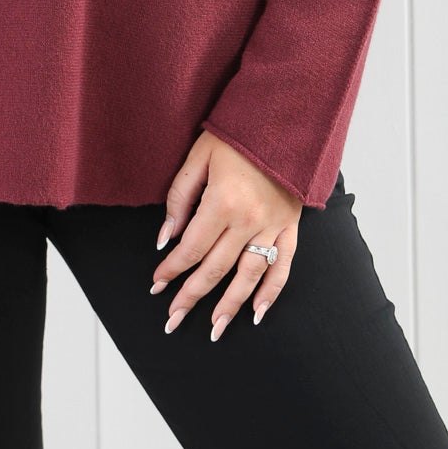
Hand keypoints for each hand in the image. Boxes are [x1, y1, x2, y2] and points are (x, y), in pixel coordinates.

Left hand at [149, 131, 302, 339]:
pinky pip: (282, 267)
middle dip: (191, 296)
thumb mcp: (200, 156)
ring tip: (214, 328)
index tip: (157, 285)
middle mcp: (249, 221)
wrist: (285, 120)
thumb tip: (165, 237)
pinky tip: (257, 313)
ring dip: (229, 305)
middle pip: (215, 269)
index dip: (172, 269)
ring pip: (248, 276)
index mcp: (223, 202)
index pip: (191, 248)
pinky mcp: (290, 227)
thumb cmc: (238, 135)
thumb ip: (180, 196)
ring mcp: (272, 227)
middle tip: (172, 320)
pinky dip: (270, 293)